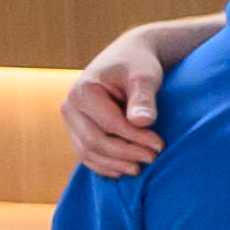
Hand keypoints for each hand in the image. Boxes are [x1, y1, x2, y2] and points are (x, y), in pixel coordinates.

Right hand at [62, 31, 171, 176]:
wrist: (127, 59)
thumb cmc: (138, 65)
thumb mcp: (145, 76)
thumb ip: (143, 98)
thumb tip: (143, 121)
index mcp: (84, 91)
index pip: (109, 124)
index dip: (134, 137)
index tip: (160, 145)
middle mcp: (70, 106)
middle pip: (94, 141)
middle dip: (124, 153)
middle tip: (152, 159)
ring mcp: (71, 120)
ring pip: (86, 151)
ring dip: (113, 164)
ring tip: (139, 169)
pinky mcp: (76, 129)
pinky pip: (85, 153)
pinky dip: (102, 165)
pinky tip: (123, 170)